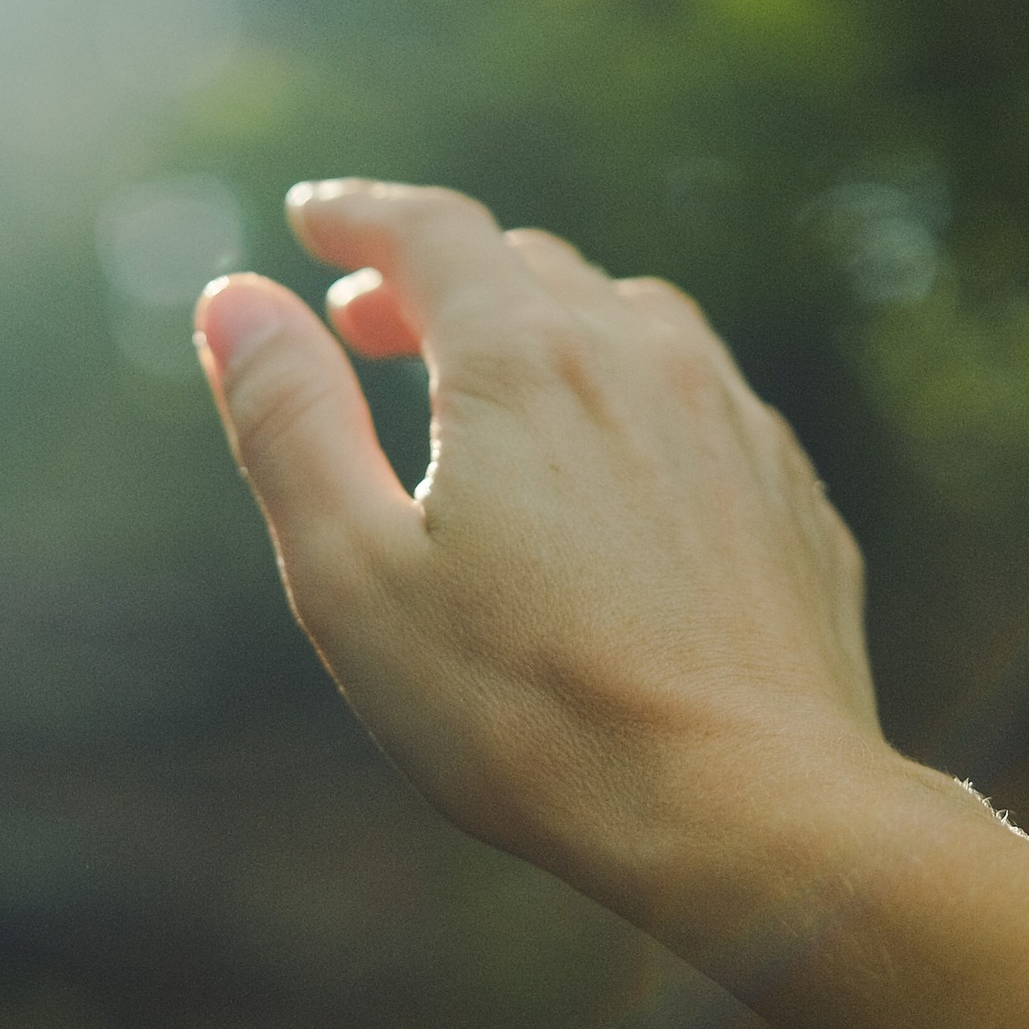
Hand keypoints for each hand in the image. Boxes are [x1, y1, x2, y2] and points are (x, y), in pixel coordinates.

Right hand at [193, 180, 902, 938]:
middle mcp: (647, 359)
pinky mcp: (793, 499)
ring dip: (545, 328)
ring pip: (630, 324)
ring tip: (489, 390)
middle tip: (368, 324)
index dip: (359, 214)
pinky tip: (608, 478)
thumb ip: (289, 422)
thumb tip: (235, 298)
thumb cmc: (529, 714)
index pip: (432, 231)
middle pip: (531, 268)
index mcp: (526, 361)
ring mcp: (738, 425)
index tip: (314, 220)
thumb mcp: (355, 578)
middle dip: (438, 278)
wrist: (752, 814)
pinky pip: (701, 405)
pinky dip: (631, 402)